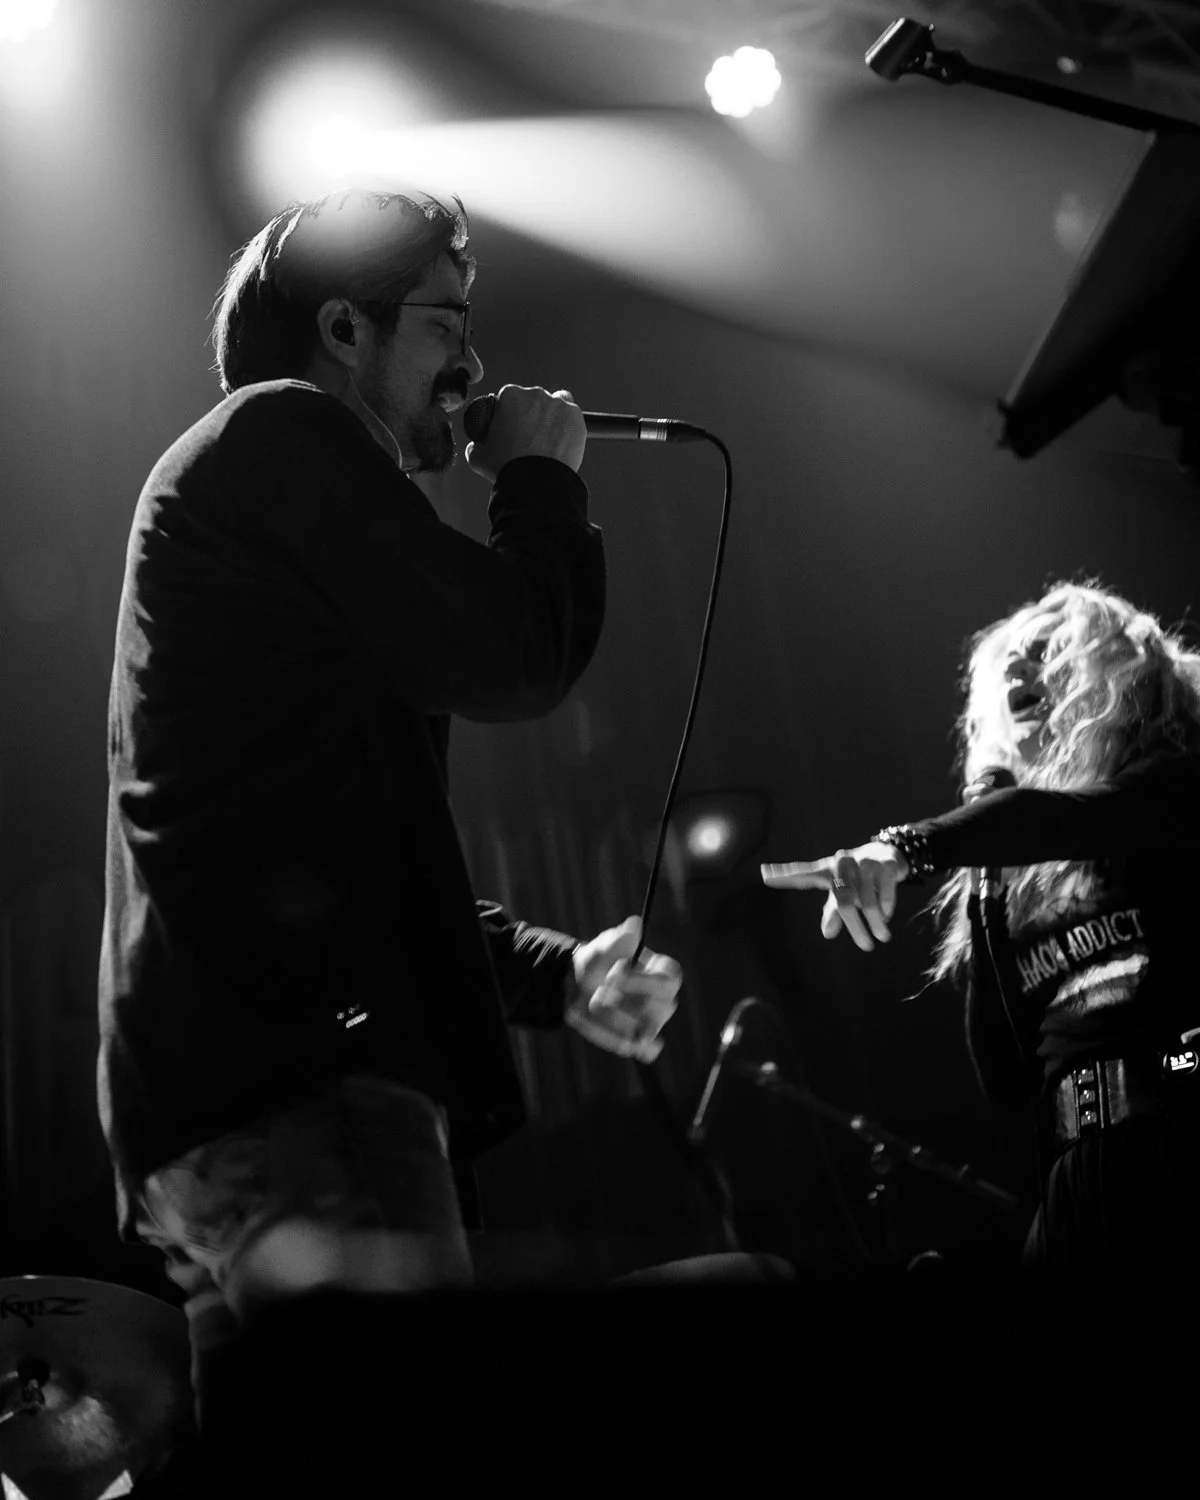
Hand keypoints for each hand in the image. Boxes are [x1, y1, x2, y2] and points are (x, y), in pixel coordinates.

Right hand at [465, 384, 586, 480]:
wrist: (535, 484)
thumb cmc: (506, 468)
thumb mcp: (478, 456)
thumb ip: (475, 445)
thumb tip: (476, 445)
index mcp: (509, 395)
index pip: (509, 398)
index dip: (509, 414)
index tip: (512, 429)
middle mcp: (535, 393)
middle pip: (533, 399)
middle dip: (531, 415)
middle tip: (530, 439)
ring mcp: (558, 404)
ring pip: (555, 404)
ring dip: (551, 417)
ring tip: (547, 439)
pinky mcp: (576, 417)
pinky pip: (572, 417)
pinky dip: (568, 427)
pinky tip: (561, 443)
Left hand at [564, 915, 681, 1062]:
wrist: (575, 985)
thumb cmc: (597, 961)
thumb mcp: (603, 947)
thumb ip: (618, 941)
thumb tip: (633, 926)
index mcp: (661, 972)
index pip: (671, 980)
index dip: (644, 981)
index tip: (613, 975)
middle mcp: (662, 999)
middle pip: (664, 1008)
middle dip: (629, 1002)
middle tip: (599, 992)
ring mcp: (651, 1023)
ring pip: (645, 1031)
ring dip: (613, 1019)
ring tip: (590, 1002)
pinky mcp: (638, 1042)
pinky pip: (644, 1052)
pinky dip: (625, 1044)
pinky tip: (613, 1037)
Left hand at [760, 841, 909, 951]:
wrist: (888, 854)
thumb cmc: (856, 879)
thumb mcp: (842, 894)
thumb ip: (832, 912)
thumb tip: (827, 934)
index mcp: (827, 871)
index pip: (803, 874)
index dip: (785, 876)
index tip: (764, 875)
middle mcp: (842, 864)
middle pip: (844, 902)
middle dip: (856, 928)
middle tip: (866, 947)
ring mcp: (864, 862)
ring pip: (867, 901)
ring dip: (877, 922)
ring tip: (882, 936)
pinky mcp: (885, 863)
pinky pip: (885, 892)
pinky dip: (887, 907)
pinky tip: (887, 915)